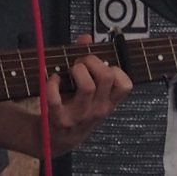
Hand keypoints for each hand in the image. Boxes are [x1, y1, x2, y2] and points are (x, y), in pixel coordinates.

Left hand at [43, 34, 132, 155]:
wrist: (56, 139)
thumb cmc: (75, 109)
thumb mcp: (89, 92)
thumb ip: (88, 61)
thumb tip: (86, 37)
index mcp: (108, 103)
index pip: (125, 84)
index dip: (114, 69)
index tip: (101, 67)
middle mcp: (98, 110)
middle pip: (106, 77)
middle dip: (92, 61)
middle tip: (81, 64)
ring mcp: (79, 116)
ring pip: (87, 86)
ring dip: (76, 70)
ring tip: (70, 71)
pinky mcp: (59, 120)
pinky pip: (55, 98)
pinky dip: (51, 83)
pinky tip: (52, 80)